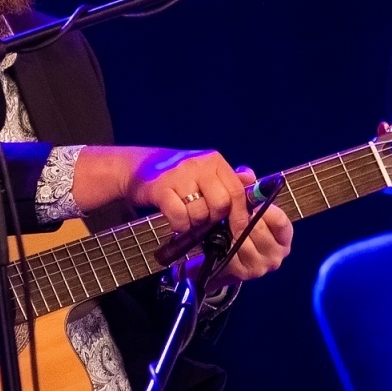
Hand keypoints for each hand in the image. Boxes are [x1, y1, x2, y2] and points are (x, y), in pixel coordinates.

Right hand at [71, 146, 292, 281]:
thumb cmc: (177, 175)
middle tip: (205, 222)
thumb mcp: (205, 172)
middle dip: (214, 219)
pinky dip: (179, 225)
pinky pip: (179, 215)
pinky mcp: (161, 187)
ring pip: (199, 212)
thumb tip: (252, 182)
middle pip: (221, 203)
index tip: (238, 229)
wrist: (140, 168)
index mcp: (214, 161)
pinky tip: (176, 222)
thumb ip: (228, 179)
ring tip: (187, 219)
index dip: (240, 214)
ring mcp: (179, 174)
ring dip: (194, 223)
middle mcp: (199, 164)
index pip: (236, 190)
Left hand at [216, 166, 291, 281]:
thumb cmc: (239, 230)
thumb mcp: (247, 210)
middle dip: (243, 218)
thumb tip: (247, 173)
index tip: (252, 204)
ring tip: (224, 223)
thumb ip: (249, 190)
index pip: (281, 221)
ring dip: (231, 230)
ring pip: (244, 240)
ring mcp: (262, 266)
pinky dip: (224, 243)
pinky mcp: (244, 274)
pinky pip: (232, 252)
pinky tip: (219, 238)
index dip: (266, 210)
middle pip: (259, 230)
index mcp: (283, 237)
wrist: (221, 261)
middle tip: (231, 211)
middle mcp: (277, 254)